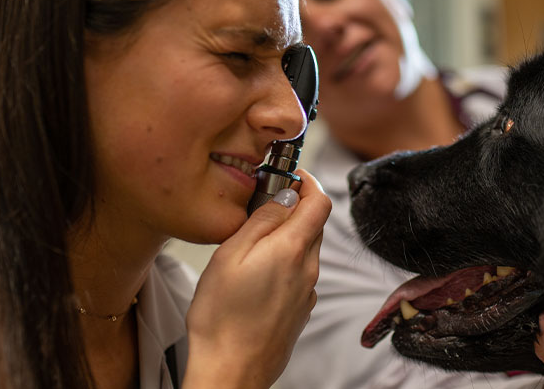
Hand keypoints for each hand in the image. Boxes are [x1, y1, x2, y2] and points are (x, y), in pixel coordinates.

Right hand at [182, 169, 330, 388]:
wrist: (232, 372)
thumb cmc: (222, 317)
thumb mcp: (231, 255)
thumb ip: (261, 221)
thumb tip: (284, 197)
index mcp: (294, 249)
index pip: (320, 200)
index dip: (308, 180)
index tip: (287, 174)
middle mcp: (309, 269)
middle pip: (314, 223)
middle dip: (294, 206)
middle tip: (262, 203)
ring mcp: (308, 292)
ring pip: (306, 249)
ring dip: (287, 236)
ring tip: (252, 241)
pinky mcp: (300, 310)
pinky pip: (299, 274)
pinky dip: (284, 262)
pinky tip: (256, 275)